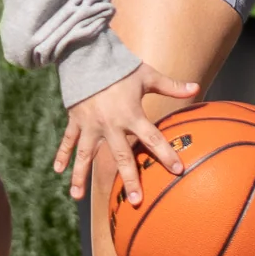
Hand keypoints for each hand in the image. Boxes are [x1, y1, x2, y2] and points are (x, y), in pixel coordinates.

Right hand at [51, 65, 201, 203]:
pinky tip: (58, 171)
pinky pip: (68, 141)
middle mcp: (110, 124)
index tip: (178, 170)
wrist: (88, 55)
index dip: (166, 153)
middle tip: (134, 200)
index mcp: (131, 114)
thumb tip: (197, 88)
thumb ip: (171, 86)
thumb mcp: (147, 75)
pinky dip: (61, 154)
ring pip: (86, 155)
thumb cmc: (121, 67)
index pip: (152, 137)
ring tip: (77, 197)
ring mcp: (90, 124)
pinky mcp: (75, 120)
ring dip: (81, 176)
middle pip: (121, 156)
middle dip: (129, 179)